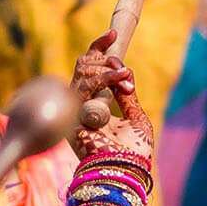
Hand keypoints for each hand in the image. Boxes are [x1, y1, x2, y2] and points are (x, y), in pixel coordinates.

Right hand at [69, 32, 151, 160]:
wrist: (128, 171)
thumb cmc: (134, 152)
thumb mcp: (136, 117)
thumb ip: (127, 94)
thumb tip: (123, 71)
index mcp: (96, 106)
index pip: (90, 72)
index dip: (98, 51)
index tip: (112, 34)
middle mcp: (81, 106)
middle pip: (82, 68)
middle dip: (102, 56)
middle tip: (118, 54)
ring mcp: (74, 111)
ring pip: (82, 75)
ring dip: (107, 70)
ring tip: (124, 75)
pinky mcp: (71, 115)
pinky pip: (83, 87)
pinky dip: (104, 79)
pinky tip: (120, 78)